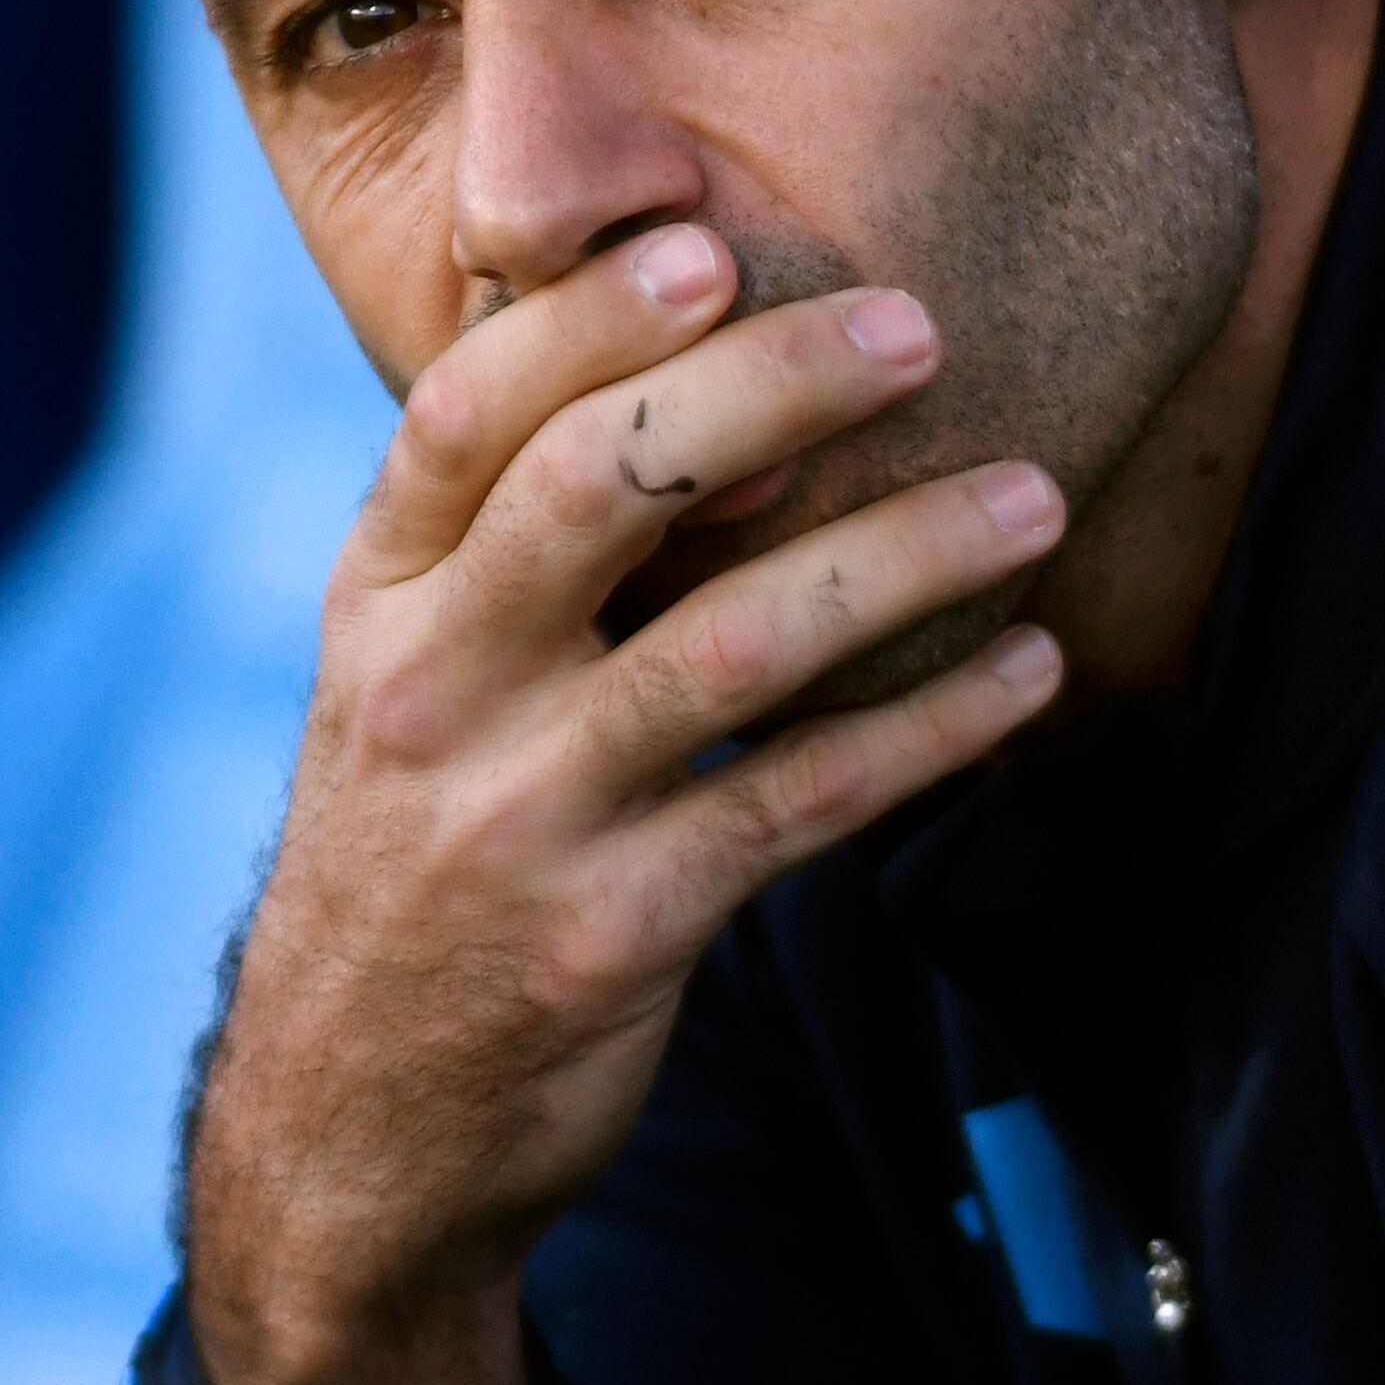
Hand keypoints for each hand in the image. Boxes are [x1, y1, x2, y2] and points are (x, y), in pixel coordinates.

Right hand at [181, 222, 1068, 1384]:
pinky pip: (800, 804)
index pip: (466, 412)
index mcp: (377, 603)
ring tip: (1038, 497)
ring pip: (732, 645)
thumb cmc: (415, 862)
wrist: (346, 1136)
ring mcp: (517, 817)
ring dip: (903, 556)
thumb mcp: (405, 687)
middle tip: (918, 328)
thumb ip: (511, 551)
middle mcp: (426, 692)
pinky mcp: (611, 936)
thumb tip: (692, 370)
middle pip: (599, 487)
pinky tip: (1030, 673)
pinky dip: (931, 729)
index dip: (588, 317)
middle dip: (769, 391)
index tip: (712, 247)